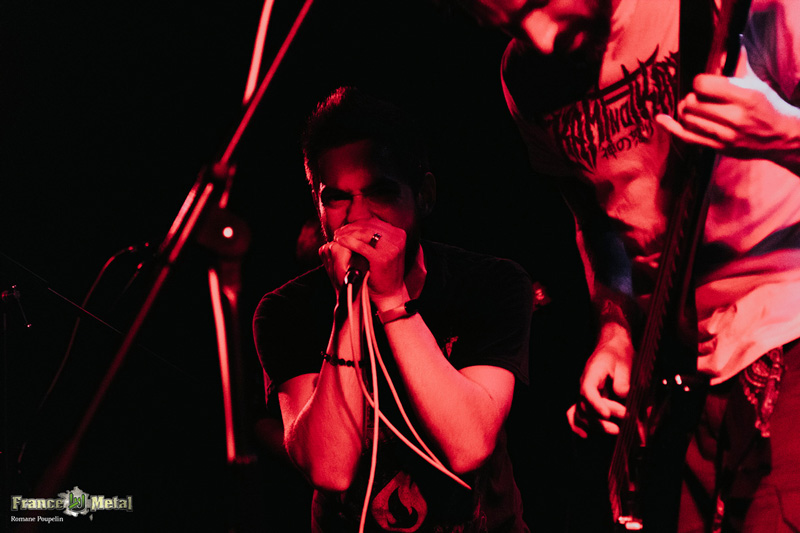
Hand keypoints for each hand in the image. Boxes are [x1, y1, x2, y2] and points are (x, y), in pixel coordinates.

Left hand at [319, 219, 407, 300]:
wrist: (390, 293)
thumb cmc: (383, 272)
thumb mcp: (384, 250)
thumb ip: (375, 237)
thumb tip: (356, 225)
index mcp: (399, 234)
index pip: (373, 222)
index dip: (357, 224)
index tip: (345, 229)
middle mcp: (397, 238)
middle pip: (368, 226)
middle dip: (350, 228)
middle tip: (337, 232)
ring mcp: (391, 248)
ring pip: (363, 233)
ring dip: (347, 233)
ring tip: (337, 237)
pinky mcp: (382, 258)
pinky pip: (361, 246)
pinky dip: (348, 242)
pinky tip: (340, 242)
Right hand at [567, 322, 632, 437]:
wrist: (611, 346)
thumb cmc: (617, 353)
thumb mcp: (624, 362)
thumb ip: (623, 379)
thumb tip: (622, 395)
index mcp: (592, 374)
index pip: (587, 391)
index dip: (595, 404)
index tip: (607, 415)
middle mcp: (585, 385)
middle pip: (585, 406)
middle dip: (602, 418)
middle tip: (625, 418)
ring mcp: (584, 394)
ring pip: (582, 414)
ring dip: (596, 425)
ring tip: (616, 430)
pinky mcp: (588, 399)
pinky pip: (576, 413)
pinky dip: (577, 425)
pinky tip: (584, 435)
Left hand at [655, 50, 799, 160]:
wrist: (780, 137)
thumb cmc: (766, 106)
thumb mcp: (755, 84)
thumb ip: (737, 66)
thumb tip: (724, 47)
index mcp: (745, 97)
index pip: (705, 85)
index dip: (700, 81)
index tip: (704, 82)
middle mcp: (735, 117)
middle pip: (693, 103)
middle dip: (692, 96)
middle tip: (699, 95)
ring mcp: (725, 135)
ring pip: (687, 119)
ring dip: (685, 109)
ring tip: (693, 106)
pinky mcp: (717, 147)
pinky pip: (686, 137)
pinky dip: (670, 126)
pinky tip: (661, 118)